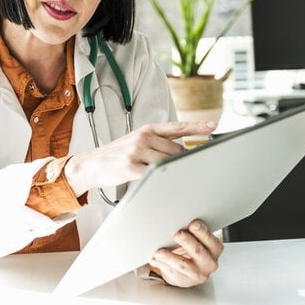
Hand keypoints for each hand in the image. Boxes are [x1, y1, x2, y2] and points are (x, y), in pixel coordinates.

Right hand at [65, 121, 216, 193]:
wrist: (91, 163)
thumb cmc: (116, 155)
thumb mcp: (135, 141)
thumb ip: (157, 142)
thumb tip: (181, 150)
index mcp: (147, 129)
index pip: (177, 127)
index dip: (197, 126)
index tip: (213, 126)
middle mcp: (143, 137)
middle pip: (177, 150)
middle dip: (178, 161)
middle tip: (171, 168)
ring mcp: (137, 151)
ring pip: (168, 162)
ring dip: (168, 170)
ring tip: (154, 172)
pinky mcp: (132, 167)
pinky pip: (155, 174)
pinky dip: (159, 178)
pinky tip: (153, 179)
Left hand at [148, 219, 223, 287]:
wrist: (188, 271)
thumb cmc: (192, 250)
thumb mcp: (197, 240)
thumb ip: (192, 233)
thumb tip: (178, 221)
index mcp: (214, 248)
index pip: (210, 240)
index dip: (201, 232)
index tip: (193, 224)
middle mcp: (209, 262)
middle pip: (198, 251)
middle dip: (187, 241)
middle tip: (177, 234)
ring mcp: (197, 273)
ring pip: (183, 265)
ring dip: (170, 257)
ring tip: (159, 252)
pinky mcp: (184, 280)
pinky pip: (172, 272)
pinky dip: (162, 264)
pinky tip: (155, 259)